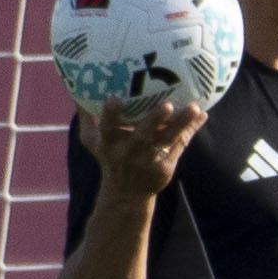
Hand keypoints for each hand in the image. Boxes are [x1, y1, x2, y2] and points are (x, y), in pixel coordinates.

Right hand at [76, 97, 206, 197]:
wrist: (126, 194)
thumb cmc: (108, 159)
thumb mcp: (92, 141)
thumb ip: (86, 115)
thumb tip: (75, 84)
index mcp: (109, 145)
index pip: (107, 129)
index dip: (110, 115)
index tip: (113, 99)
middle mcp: (129, 153)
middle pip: (142, 136)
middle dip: (154, 120)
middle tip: (166, 105)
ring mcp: (148, 161)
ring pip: (166, 140)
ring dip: (181, 124)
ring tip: (194, 108)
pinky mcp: (165, 167)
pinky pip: (179, 145)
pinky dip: (191, 130)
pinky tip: (202, 114)